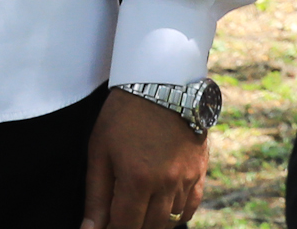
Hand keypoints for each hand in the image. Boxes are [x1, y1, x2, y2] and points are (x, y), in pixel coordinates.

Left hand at [81, 88, 208, 228]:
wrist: (162, 83)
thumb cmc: (123, 115)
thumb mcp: (100, 150)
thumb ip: (96, 196)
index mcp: (137, 180)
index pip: (125, 227)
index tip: (105, 227)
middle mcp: (166, 184)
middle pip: (149, 228)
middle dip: (131, 227)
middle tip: (118, 217)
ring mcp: (186, 179)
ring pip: (170, 220)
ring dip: (152, 220)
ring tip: (137, 207)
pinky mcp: (200, 172)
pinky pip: (190, 208)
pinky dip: (177, 213)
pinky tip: (162, 207)